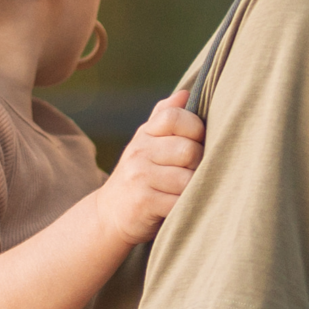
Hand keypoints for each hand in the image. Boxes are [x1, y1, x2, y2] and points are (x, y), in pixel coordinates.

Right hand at [96, 89, 204, 245]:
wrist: (109, 214)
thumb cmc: (139, 175)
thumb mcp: (147, 143)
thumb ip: (165, 118)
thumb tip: (186, 93)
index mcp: (145, 134)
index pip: (174, 116)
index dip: (194, 128)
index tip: (197, 142)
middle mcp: (139, 152)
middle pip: (189, 150)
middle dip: (200, 164)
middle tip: (195, 173)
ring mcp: (140, 177)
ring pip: (188, 179)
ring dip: (195, 188)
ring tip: (187, 191)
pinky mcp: (144, 203)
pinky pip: (180, 202)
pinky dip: (187, 206)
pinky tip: (180, 206)